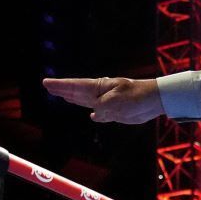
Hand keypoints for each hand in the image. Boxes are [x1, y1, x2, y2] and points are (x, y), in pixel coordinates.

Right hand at [43, 77, 164, 123]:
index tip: (47, 83)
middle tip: (48, 86)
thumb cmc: (135, 97)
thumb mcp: (115, 103)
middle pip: (77, 92)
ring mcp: (107, 103)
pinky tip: (91, 115)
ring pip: (86, 102)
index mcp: (99, 88)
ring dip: (74, 100)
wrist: (153, 101)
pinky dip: (95, 114)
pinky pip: (100, 114)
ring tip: (62, 97)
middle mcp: (100, 94)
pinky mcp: (115, 112)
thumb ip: (102, 108)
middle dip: (62, 90)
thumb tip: (94, 115)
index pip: (75, 86)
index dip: (60, 86)